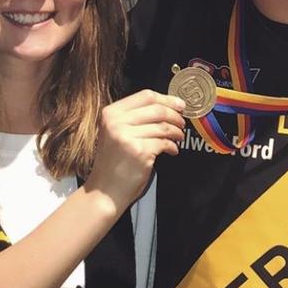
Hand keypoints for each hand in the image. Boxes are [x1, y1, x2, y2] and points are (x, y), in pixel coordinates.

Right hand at [86, 89, 185, 210]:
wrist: (105, 191)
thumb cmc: (113, 164)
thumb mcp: (115, 133)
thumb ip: (134, 118)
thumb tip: (166, 107)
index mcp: (111, 113)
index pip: (145, 96)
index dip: (167, 99)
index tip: (179, 105)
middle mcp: (117, 122)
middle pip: (157, 109)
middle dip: (175, 115)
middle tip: (182, 123)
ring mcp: (127, 137)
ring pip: (163, 126)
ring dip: (176, 132)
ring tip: (178, 138)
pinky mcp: (139, 152)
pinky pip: (164, 142)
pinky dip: (172, 146)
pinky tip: (172, 150)